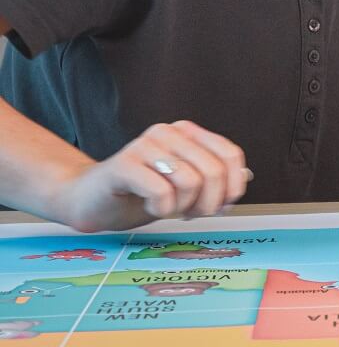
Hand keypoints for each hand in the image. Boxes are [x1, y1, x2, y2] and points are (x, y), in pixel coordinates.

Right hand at [52, 121, 248, 232]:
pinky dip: (162, 209)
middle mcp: (168, 132)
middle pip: (213, 171)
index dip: (233, 186)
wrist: (88, 201)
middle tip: (191, 214)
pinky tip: (150, 207)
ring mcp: (144, 145)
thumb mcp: (184, 185)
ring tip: (169, 209)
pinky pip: (161, 192)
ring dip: (183, 207)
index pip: (230, 155)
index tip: (223, 206)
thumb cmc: (140, 194)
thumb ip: (212, 179)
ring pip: (190, 181)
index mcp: (187, 132)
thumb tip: (242, 182)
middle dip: (209, 203)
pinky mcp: (123, 164)